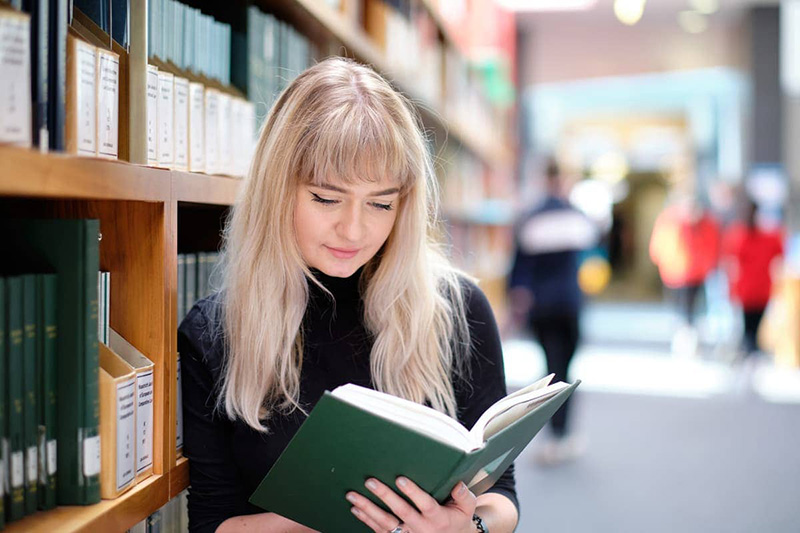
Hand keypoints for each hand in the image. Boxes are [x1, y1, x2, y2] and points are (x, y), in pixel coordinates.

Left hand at [346, 477, 476, 532]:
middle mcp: (420, 528)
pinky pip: (380, 531)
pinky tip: (355, 508)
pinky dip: (366, 520)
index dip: (412, 492)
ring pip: (385, 523)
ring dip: (367, 508)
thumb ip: (464, 495)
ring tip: (352, 495)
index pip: (424, 504)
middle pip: (400, 512)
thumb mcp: (466, 508)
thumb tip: (458, 484)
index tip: (400, 478)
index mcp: (437, 517)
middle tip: (370, 481)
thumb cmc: (457, 518)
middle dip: (384, 496)